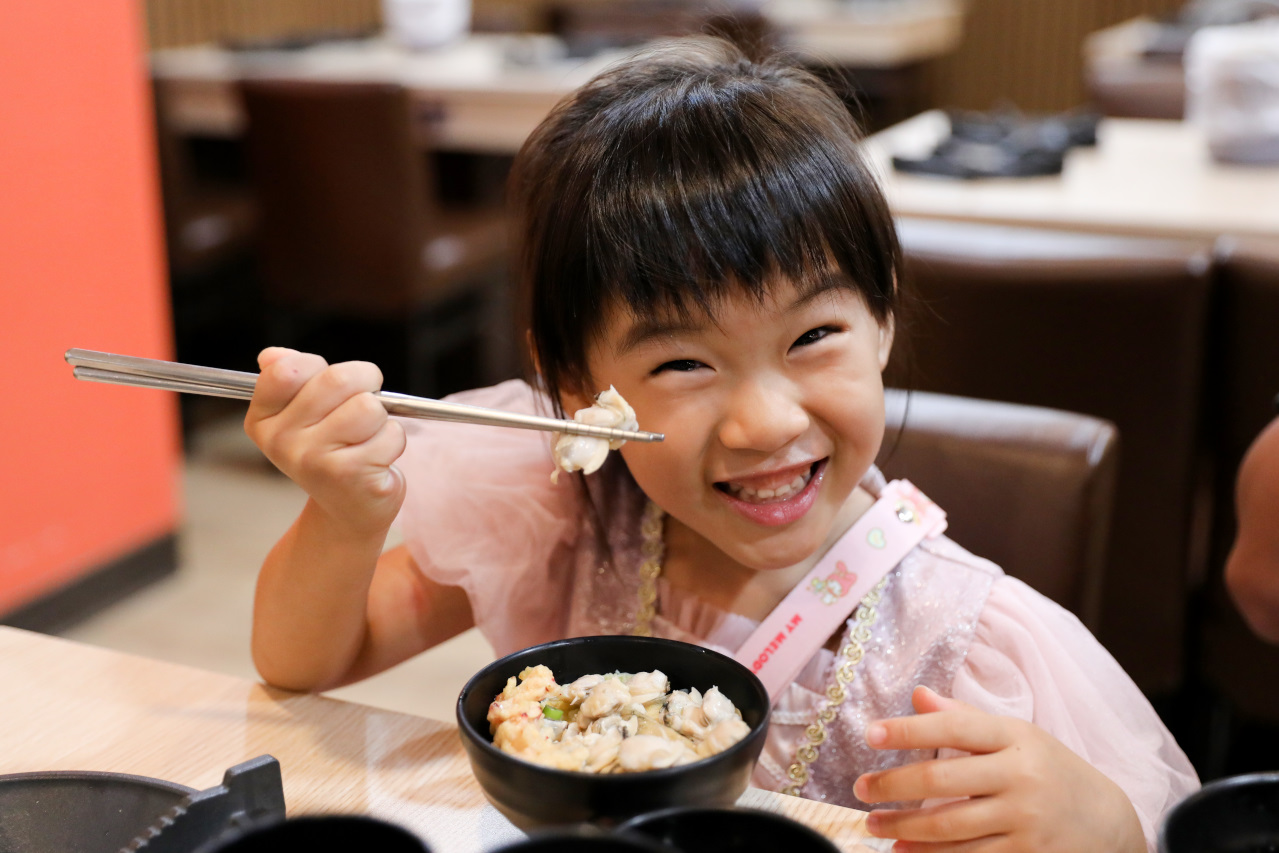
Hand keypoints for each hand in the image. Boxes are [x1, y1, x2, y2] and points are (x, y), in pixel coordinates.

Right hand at [245, 347, 406, 536]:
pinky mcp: (351, 475)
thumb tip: (271, 356)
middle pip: (337, 379)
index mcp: (264, 420)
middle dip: (365, 382)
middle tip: (366, 402)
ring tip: (367, 437)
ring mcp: (314, 461)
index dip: (321, 367)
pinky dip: (394, 441)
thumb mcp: (303, 413)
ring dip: (381, 417)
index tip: (331, 386)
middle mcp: (282, 442)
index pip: (288, 369)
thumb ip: (291, 378)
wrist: (349, 510)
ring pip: (368, 406)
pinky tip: (377, 459)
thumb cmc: (332, 451)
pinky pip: (391, 434)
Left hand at [853, 686, 1145, 852]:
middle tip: (861, 789)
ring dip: (903, 827)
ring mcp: (1025, 821)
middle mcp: (1021, 777)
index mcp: (1016, 737)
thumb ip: (966, 718)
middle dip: (893, 785)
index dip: (908, 729)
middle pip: (942, 779)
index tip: (870, 734)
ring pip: (949, 827)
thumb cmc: (1051, 770)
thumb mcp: (1017, 736)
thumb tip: (919, 695)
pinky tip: (905, 851)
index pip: (954, 726)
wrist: (1110, 823)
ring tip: (874, 824)